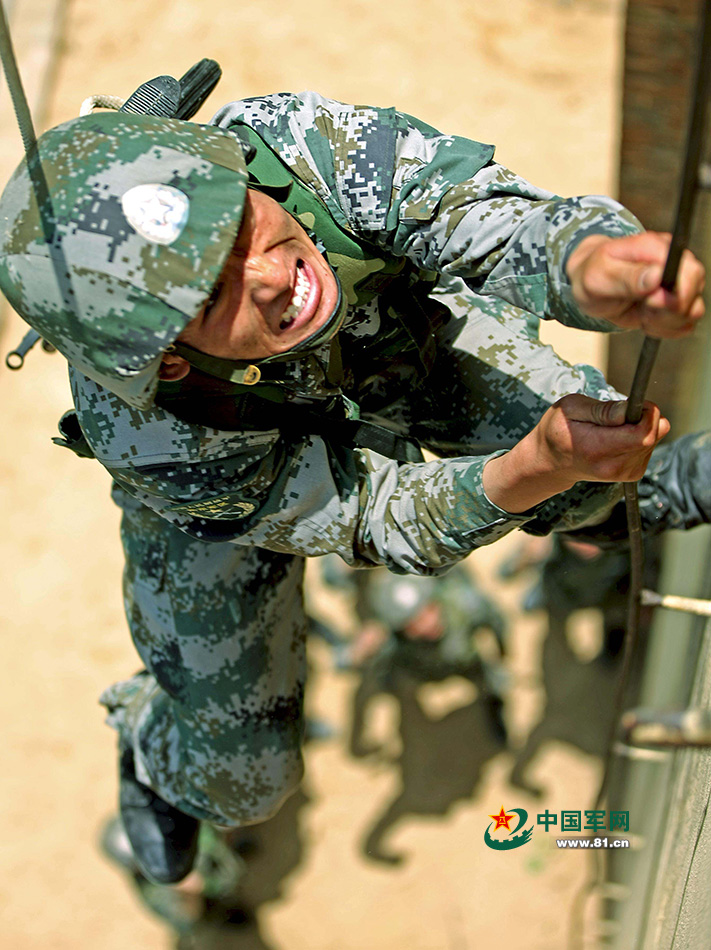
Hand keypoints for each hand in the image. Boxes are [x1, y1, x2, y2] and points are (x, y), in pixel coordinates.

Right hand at [483, 394, 669, 512]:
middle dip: (644, 418)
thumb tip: (629, 410)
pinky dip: (640, 439)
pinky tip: (618, 438)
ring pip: (654, 441)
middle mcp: (613, 466)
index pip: (642, 434)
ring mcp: (623, 473)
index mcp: (596, 448)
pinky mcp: (631, 475)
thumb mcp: (570, 408)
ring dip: (641, 428)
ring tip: (614, 427)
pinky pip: (650, 449)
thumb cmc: (558, 430)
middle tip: (622, 412)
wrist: (551, 462)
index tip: (634, 404)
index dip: (647, 414)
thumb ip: (602, 409)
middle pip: (652, 437)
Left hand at [566, 232, 704, 337]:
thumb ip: (627, 277)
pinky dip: (663, 328)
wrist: (591, 286)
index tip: (649, 301)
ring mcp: (679, 283)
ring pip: (692, 311)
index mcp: (657, 248)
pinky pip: (684, 325)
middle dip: (666, 310)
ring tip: (641, 311)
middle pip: (693, 292)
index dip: (674, 294)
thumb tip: (656, 275)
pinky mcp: (678, 302)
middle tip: (642, 307)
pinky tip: (646, 318)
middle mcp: (675, 263)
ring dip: (664, 320)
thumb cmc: (593, 275)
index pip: (689, 271)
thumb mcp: (599, 276)